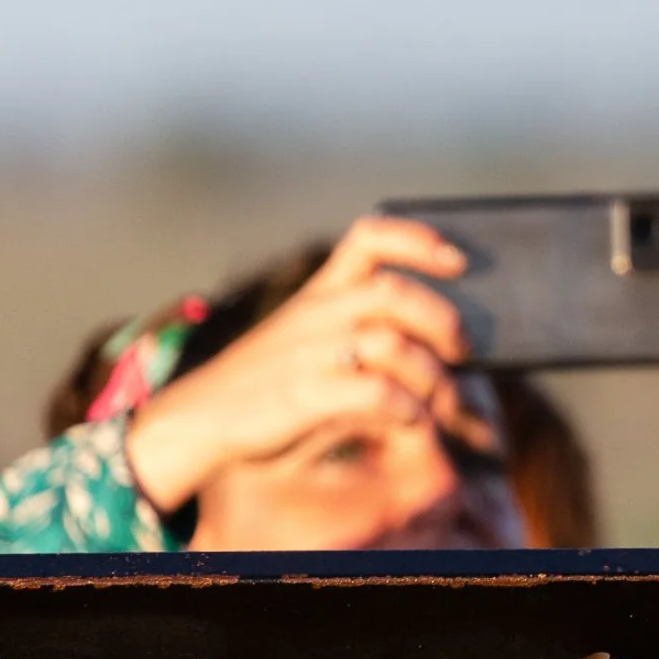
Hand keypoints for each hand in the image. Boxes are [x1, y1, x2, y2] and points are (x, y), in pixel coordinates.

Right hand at [125, 217, 474, 512]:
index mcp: (318, 293)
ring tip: (443, 400)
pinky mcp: (304, 394)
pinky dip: (407, 407)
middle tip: (462, 349)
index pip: (369, 237)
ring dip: (432, 375)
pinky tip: (411, 419)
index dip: (418, 239)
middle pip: (395, 293)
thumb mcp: (308, 341)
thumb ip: (360, 333)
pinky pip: (376, 392)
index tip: (458, 259)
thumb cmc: (267, 384)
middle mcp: (315, 314)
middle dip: (443, 320)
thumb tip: (439, 347)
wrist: (196, 421)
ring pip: (393, 344)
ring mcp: (308, 353)